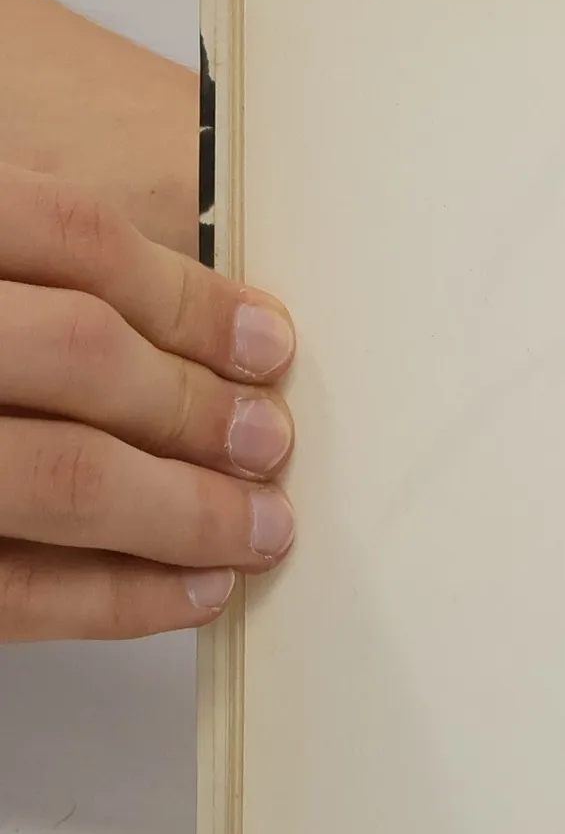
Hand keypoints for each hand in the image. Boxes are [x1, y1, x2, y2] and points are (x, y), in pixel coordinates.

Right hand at [0, 162, 295, 639]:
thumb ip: (30, 280)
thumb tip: (197, 329)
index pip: (69, 235)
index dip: (188, 295)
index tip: (269, 343)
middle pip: (79, 353)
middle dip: (197, 406)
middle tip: (270, 442)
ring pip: (57, 475)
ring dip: (185, 510)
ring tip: (260, 526)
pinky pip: (12, 588)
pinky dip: (118, 597)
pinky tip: (193, 591)